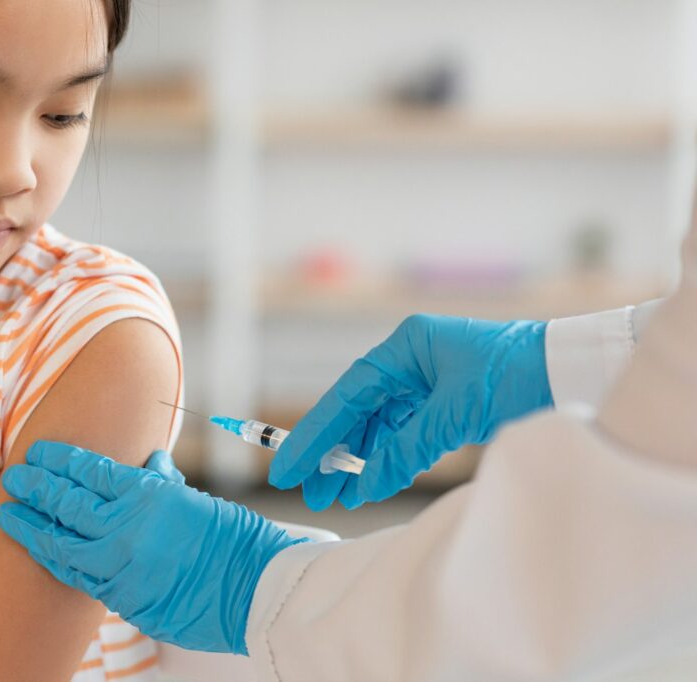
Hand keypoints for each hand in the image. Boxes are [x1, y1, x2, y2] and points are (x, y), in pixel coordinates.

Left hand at [0, 441, 302, 654]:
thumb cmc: (231, 538)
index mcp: (145, 496)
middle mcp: (126, 530)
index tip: (38, 453)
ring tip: (9, 516)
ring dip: (32, 529)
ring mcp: (120, 568)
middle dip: (36, 489)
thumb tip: (149, 460)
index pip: (89, 472)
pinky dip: (58, 562)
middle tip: (15, 478)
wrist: (253, 590)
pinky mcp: (122, 599)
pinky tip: (44, 552)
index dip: (59, 461)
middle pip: (66, 505)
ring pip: (62, 546)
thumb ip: (161, 482)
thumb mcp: (193, 499)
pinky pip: (80, 579)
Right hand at [272, 314, 551, 509]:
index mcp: (404, 347)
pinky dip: (385, 460)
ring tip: (334, 496)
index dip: (314, 434)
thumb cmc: (518, 374)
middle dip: (331, 453)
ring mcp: (423, 382)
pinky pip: (401, 434)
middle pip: (355, 412)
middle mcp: (407, 362)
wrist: (571, 371)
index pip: (346, 396)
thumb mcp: (456, 412)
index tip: (289, 466)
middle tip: (308, 490)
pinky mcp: (440, 403)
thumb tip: (365, 484)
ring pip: (375, 426)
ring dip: (356, 461)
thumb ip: (406, 448)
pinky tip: (369, 484)